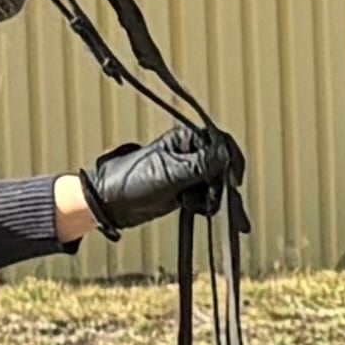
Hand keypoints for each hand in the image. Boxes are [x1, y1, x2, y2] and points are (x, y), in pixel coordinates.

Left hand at [77, 128, 242, 234]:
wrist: (110, 204)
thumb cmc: (131, 182)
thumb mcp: (170, 174)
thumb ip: (201, 165)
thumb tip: (226, 155)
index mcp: (184, 138)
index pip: (220, 143)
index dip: (230, 161)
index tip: (234, 181)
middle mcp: (189, 152)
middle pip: (221, 165)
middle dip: (219, 184)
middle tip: (211, 198)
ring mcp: (187, 171)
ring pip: (215, 182)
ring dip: (211, 196)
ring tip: (194, 203)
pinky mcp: (185, 188)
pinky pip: (206, 195)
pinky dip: (203, 204)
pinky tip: (191, 207)